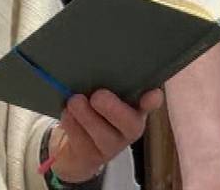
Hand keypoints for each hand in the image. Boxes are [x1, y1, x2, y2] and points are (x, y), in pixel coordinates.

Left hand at [49, 89, 163, 183]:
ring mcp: (110, 146)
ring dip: (86, 116)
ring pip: (103, 135)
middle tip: (97, 96)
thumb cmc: (90, 109)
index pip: (149, 104)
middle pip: (130, 124)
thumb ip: (105, 81)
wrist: (73, 147)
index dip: (152, 100)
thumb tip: (97, 62)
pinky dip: (72, 125)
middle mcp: (128, 129)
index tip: (153, 93)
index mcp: (135, 108)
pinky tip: (66, 113)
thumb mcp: (99, 93)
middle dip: (113, 109)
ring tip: (74, 101)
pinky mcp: (91, 157)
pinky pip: (82, 142)